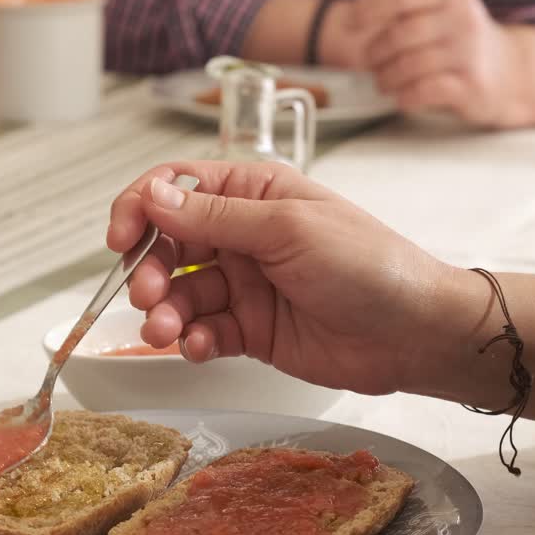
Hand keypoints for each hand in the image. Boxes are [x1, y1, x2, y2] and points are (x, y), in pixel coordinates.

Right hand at [106, 161, 456, 394]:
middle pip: (169, 244)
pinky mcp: (251, 330)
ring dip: (164, 311)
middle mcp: (244, 235)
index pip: (177, 188)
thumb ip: (217, 218)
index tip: (120, 237)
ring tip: (167, 331)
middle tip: (146, 294)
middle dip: (148, 268)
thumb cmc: (369, 265)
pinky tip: (199, 346)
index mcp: (254, 193)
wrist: (413, 333)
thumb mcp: (289, 229)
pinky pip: (203, 331)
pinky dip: (192, 340)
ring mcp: (246, 284)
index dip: (140, 207)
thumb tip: (154, 197)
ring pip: (180, 293)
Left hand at [354, 0, 520, 126]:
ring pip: (409, 65)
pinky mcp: (472, 86)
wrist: (512, 73)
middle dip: (375, 52)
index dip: (368, 10)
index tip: (351, 25)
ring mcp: (469, 53)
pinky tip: (403, 98)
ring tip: (383, 82)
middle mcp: (462, 19)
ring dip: (386, 78)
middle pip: (399, 34)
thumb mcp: (441, 8)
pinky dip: (405, 97)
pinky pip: (424, 91)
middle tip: (369, 64)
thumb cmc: (463, 41)